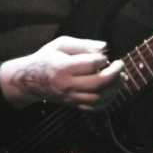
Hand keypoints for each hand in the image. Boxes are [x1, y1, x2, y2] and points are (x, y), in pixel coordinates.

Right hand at [0, 36, 124, 110]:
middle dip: (114, 73)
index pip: (90, 65)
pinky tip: (112, 89)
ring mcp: (71, 97)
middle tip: (120, 64)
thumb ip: (83, 44)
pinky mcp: (75, 105)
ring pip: (99, 98)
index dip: (102, 59)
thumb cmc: (47, 58)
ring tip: (120, 77)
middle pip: (97, 83)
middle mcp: (68, 85)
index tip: (103, 55)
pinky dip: (109, 100)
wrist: (31, 80)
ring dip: (115, 87)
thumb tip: (105, 47)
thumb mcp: (61, 44)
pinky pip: (96, 107)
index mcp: (63, 67)